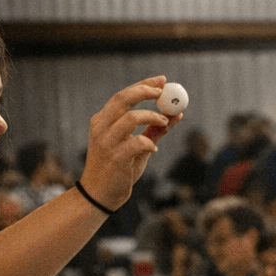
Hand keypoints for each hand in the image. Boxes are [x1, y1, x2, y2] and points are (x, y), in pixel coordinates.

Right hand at [78, 76, 182, 210]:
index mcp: (103, 121)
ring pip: (130, 118)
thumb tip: (176, 115)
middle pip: (123, 99)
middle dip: (145, 92)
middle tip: (164, 94)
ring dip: (152, 117)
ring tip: (164, 123)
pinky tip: (153, 149)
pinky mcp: (115, 158)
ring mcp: (106, 142)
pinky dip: (149, 143)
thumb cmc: (117, 169)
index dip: (143, 85)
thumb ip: (154, 130)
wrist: (99, 195)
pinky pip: (137, 143)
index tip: (162, 81)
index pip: (123, 95)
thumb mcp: (136, 146)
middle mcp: (101, 128)